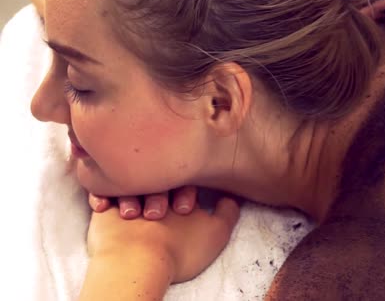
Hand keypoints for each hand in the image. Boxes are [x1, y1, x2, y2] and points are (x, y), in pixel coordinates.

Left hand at [87, 187, 239, 282]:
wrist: (138, 262)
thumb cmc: (179, 250)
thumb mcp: (217, 232)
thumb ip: (227, 212)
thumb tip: (231, 197)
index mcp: (179, 187)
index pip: (182, 177)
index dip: (186, 192)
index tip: (186, 209)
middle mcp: (152, 184)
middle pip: (153, 178)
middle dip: (157, 193)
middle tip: (159, 213)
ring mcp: (125, 194)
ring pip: (127, 183)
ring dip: (130, 196)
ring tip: (134, 215)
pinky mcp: (103, 207)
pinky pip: (99, 192)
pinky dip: (102, 198)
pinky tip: (105, 206)